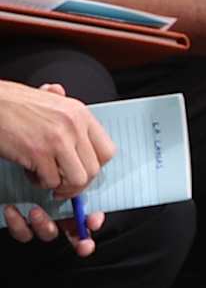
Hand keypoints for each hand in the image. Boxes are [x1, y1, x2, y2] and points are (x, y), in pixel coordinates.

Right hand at [0, 81, 113, 250]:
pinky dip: (40, 182)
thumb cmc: (16, 103)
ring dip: (61, 186)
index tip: (83, 173)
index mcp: (80, 114)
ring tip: (47, 178)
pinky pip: (50, 182)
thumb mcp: (51, 101)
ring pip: (77, 180)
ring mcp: (58, 140)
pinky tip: (31, 171)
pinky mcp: (39, 153)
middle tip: (63, 185)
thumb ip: (67, 112)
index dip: (95, 167)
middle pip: (94, 170)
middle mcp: (74, 126)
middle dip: (77, 184)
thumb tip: (78, 122)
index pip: (107, 151)